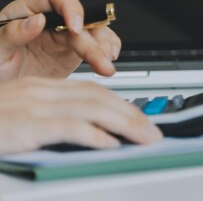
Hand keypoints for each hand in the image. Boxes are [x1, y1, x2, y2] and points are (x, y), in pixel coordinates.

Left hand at [0, 0, 120, 79]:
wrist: (0, 91)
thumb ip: (11, 34)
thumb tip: (37, 20)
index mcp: (26, 11)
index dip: (71, 7)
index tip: (76, 27)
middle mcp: (49, 20)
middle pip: (81, 18)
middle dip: (94, 39)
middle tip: (99, 58)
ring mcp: (63, 37)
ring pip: (94, 33)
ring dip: (104, 48)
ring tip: (106, 66)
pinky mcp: (73, 53)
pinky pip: (97, 46)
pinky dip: (107, 52)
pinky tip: (107, 61)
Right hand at [0, 77, 161, 153]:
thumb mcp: (20, 116)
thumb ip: (48, 118)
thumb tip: (83, 132)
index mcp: (41, 88)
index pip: (92, 91)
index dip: (121, 103)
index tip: (140, 117)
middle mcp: (42, 92)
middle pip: (99, 97)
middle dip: (132, 113)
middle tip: (152, 131)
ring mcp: (34, 106)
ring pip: (93, 109)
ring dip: (125, 124)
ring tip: (145, 138)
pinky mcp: (27, 123)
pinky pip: (69, 126)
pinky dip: (94, 135)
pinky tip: (111, 144)